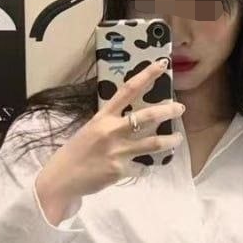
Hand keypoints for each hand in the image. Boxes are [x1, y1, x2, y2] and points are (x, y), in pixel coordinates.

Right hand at [36, 59, 184, 202]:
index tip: (162, 64)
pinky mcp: (120, 170)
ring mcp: (117, 151)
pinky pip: (142, 167)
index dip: (146, 75)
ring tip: (178, 138)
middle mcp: (112, 131)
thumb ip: (111, 121)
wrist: (62, 178)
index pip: (127, 90)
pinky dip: (145, 168)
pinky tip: (143, 168)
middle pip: (147, 116)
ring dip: (170, 140)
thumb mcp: (91, 128)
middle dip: (168, 111)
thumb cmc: (77, 151)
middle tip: (180, 108)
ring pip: (153, 143)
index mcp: (103, 117)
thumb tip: (134, 116)